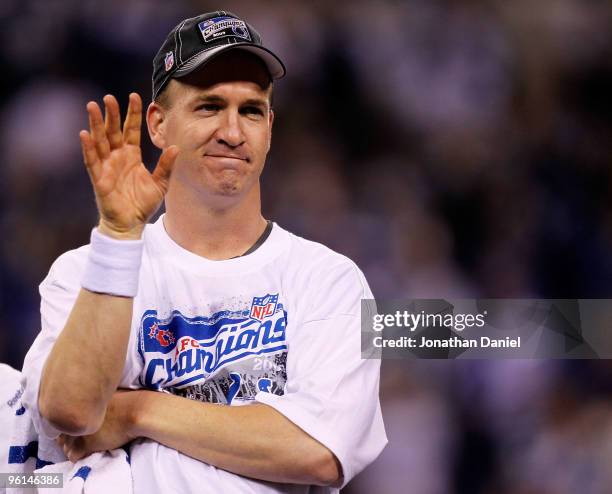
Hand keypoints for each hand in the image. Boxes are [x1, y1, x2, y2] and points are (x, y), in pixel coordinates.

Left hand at [57, 390, 139, 461]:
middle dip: (69, 438)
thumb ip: (95, 400)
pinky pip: (73, 456)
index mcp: (79, 404)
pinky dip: (79, 456)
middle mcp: (75, 417)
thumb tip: (94, 398)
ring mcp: (78, 431)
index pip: (64, 418)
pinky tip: (88, 453)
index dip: (70, 425)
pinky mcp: (85, 445)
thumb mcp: (107, 395)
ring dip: (74, 448)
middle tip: (81, 439)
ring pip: (65, 447)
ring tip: (86, 447)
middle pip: (62, 434)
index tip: (77, 428)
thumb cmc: (128, 401)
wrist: (137, 411)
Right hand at [80, 93, 178, 238]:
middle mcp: (118, 157)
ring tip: (92, 107)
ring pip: (100, 141)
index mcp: (132, 155)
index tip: (134, 96)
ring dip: (95, 124)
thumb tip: (176, 147)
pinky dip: (88, 148)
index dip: (132, 114)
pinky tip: (85, 134)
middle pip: (113, 131)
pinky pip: (92, 160)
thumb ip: (166, 165)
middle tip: (109, 97)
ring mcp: (107, 166)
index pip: (131, 130)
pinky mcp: (98, 178)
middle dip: (111, 114)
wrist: (131, 223)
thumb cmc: (143, 203)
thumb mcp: (161, 183)